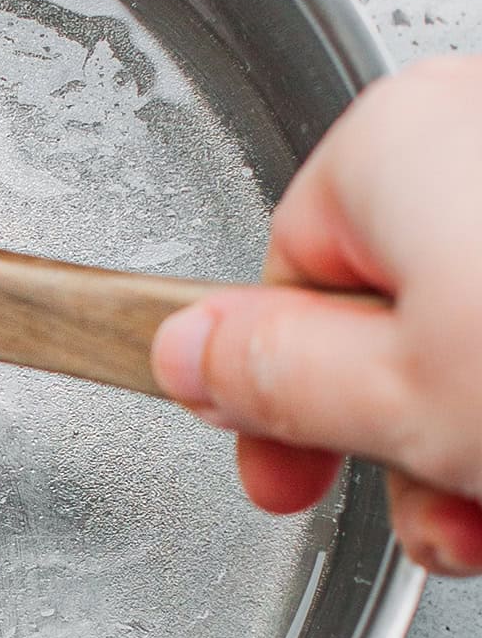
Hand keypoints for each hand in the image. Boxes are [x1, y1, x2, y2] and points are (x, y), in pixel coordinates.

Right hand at [150, 55, 481, 575]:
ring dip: (473, 443)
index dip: (284, 401)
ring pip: (475, 324)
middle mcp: (470, 125)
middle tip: (435, 512)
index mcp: (394, 132)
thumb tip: (185, 354)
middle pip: (388, 309)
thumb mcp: (401, 396)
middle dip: (400, 437)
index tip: (290, 478)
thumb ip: (273, 377)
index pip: (283, 279)